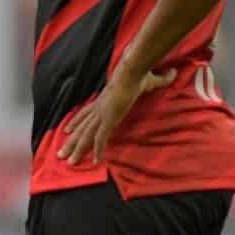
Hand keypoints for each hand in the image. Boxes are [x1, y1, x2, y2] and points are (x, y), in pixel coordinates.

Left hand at [57, 67, 174, 165]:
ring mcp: (102, 115)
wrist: (132, 72)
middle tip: (60, 154)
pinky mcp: (109, 120)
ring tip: (69, 162)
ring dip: (78, 149)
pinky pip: (101, 138)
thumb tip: (174, 72)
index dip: (75, 122)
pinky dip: (98, 150)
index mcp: (103, 100)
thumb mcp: (150, 79)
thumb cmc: (138, 74)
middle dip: (71, 142)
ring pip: (86, 136)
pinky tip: (96, 161)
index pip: (85, 113)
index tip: (66, 130)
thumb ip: (161, 78)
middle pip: (81, 128)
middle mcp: (99, 109)